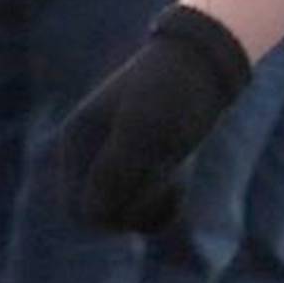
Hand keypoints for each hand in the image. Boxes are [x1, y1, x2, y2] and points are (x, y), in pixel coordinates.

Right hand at [60, 4, 252, 231]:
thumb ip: (114, 171)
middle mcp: (91, 155)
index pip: (79, 209)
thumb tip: (90, 215)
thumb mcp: (144, 128)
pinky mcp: (143, 167)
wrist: (205, 64)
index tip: (147, 191)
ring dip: (154, 206)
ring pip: (126, 215)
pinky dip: (165, 202)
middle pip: (100, 217)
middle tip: (166, 181)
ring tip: (175, 171)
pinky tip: (179, 176)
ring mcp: (118, 162)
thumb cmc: (173, 92)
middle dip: (135, 210)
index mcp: (79, 142)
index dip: (112, 214)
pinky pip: (147, 207)